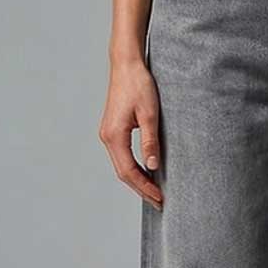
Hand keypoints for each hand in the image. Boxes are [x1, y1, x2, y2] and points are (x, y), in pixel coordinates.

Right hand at [99, 58, 162, 207]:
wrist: (126, 64)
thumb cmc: (139, 84)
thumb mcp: (150, 113)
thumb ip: (150, 140)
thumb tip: (153, 166)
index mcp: (114, 136)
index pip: (129, 171)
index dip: (145, 187)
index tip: (160, 198)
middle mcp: (107, 137)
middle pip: (123, 173)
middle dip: (141, 189)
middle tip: (159, 202)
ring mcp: (108, 134)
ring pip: (121, 166)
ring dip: (137, 180)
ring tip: (154, 192)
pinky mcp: (113, 130)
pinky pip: (121, 156)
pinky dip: (133, 168)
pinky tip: (146, 173)